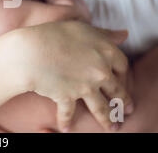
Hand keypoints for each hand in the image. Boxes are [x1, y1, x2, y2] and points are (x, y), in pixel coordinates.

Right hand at [15, 20, 132, 131]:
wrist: (30, 52)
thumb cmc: (53, 34)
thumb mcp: (81, 29)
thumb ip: (104, 34)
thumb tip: (124, 34)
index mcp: (105, 50)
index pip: (121, 65)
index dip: (122, 74)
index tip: (122, 79)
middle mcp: (99, 70)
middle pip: (116, 89)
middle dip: (122, 101)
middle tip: (126, 110)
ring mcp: (85, 86)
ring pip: (101, 107)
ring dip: (106, 119)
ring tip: (111, 128)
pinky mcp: (68, 97)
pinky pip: (68, 113)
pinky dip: (65, 122)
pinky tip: (65, 129)